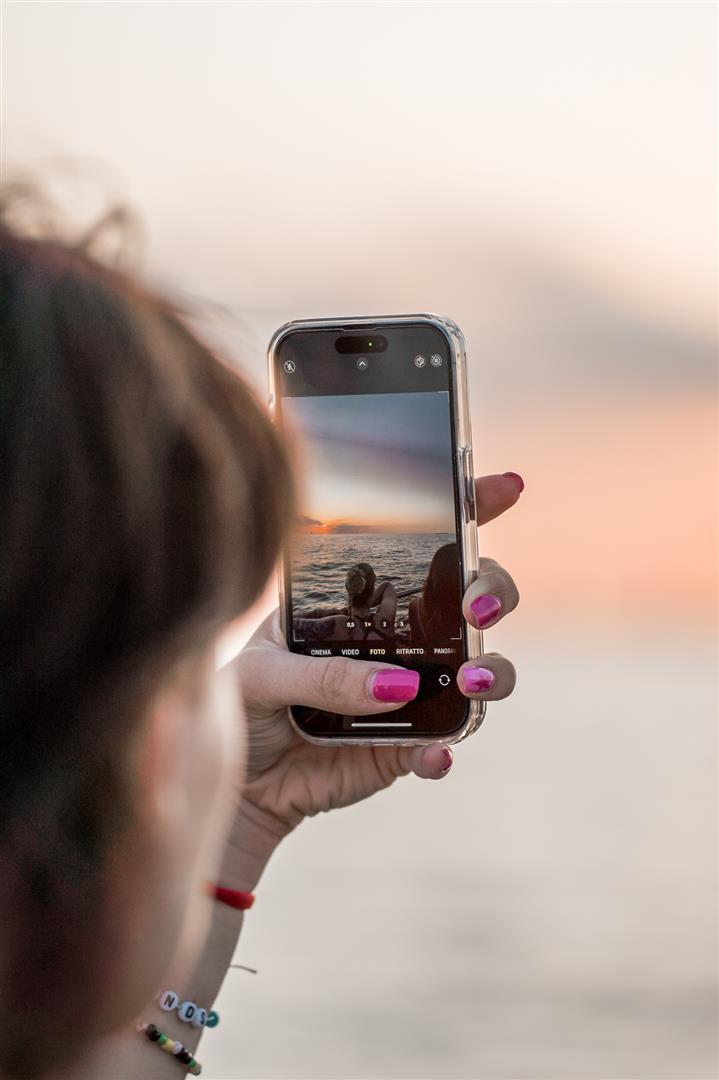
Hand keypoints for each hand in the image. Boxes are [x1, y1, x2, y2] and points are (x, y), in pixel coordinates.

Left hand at [231, 473, 522, 835]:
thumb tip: (398, 685)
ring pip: (483, 670)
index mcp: (363, 597)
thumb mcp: (262, 674)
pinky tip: (434, 756)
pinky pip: (446, 743)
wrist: (239, 782)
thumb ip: (321, 675)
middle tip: (476, 609)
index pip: (426, 543)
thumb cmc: (242, 704)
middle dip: (494, 592)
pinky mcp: (409, 746)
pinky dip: (446, 749)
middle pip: (475, 599)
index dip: (472, 509)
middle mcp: (400, 636)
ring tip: (472, 681)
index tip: (504, 487)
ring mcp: (414, 691)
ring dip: (494, 671)